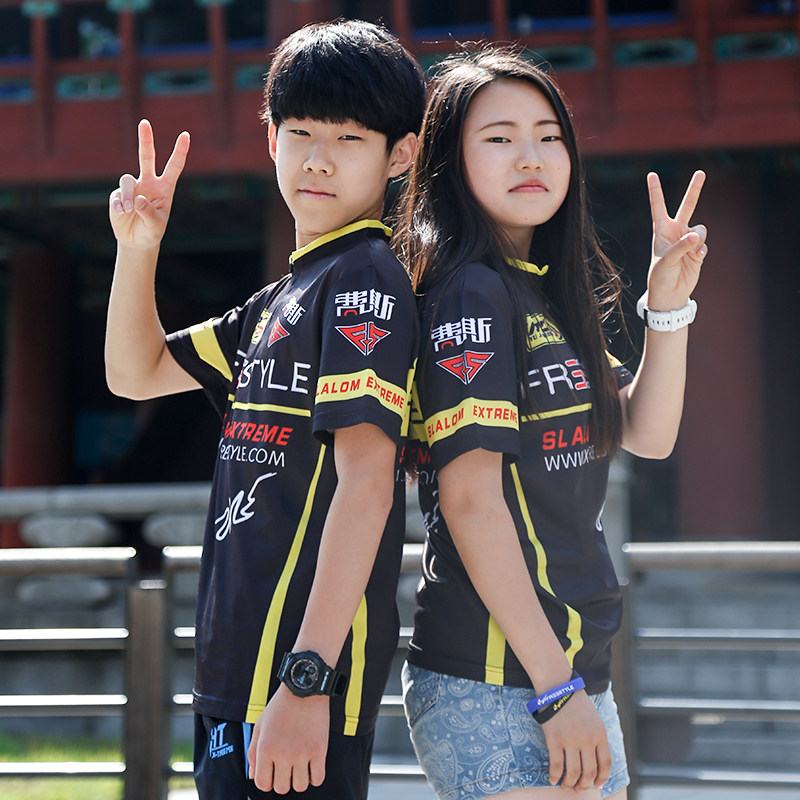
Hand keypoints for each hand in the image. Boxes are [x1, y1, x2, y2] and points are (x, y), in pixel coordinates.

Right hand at [109, 119, 189, 249]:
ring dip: (127, 196)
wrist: (136, 241)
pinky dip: (119, 205)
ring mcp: (133, 187)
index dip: (180, 152)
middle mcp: (149, 183)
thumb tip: (137, 198)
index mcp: (165, 188)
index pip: (174, 167)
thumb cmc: (152, 232)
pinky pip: (117, 195)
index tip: (185, 135)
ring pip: (127, 180)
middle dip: (145, 140)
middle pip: (147, 157)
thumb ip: (148, 212)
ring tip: (128, 211)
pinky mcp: (118, 194)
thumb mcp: (155, 226)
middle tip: (144, 123)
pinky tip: (123, 214)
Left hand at [247, 685, 328, 793]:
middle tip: (287, 767)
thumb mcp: (260, 726)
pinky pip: (318, 779)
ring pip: (300, 786)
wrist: (304, 689)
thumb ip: (252, 752)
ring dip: (299, 779)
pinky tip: (312, 766)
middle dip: (283, 780)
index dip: (267, 782)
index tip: (272, 774)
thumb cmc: (281, 706)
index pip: (262, 784)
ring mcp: (302, 753)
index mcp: (265, 748)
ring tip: (300, 766)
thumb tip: (252, 774)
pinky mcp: (319, 750)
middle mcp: (282, 754)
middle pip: (282, 788)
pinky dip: (315, 776)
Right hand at [541, 690, 611, 790]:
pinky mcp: (554, 739)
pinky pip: (556, 765)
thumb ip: (596, 737)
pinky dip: (555, 776)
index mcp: (600, 733)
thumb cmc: (575, 702)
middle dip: (584, 784)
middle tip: (579, 788)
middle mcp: (587, 739)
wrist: (557, 686)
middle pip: (589, 771)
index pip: (605, 763)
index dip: (601, 778)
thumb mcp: (594, 718)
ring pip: (573, 772)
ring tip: (566, 786)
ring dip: (570, 783)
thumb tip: (595, 761)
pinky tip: (553, 779)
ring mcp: (571, 740)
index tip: (596, 784)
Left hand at [645, 170, 707, 311]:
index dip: (655, 191)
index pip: (658, 206)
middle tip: (700, 172)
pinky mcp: (698, 250)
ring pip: (701, 228)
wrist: (670, 294)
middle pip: (687, 206)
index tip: (651, 174)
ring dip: (698, 238)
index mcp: (661, 230)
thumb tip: (697, 235)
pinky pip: (704, 244)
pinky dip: (701, 250)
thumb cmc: (660, 276)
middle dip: (694, 189)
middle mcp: (676, 232)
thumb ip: (681, 246)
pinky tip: (695, 259)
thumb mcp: (666, 260)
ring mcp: (688, 240)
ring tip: (691, 251)